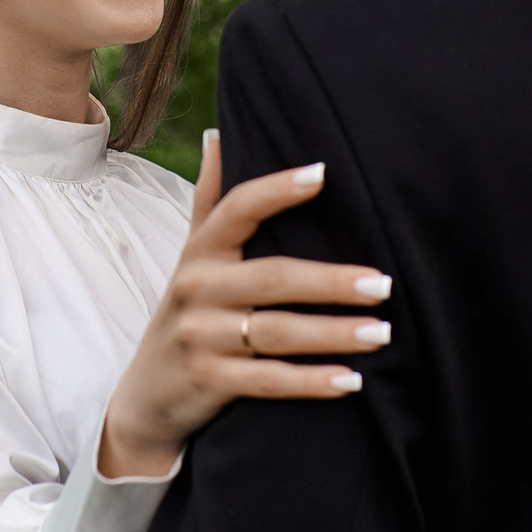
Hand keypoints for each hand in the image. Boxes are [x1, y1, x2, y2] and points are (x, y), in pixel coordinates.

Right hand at [100, 130, 391, 477]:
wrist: (148, 396)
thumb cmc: (190, 313)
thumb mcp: (192, 257)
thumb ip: (211, 200)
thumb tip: (218, 134)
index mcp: (200, 253)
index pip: (236, 210)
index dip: (277, 190)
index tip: (323, 173)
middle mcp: (196, 290)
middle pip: (272, 278)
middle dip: (331, 281)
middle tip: (384, 283)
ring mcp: (200, 338)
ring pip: (276, 333)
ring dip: (333, 333)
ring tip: (382, 332)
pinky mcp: (208, 381)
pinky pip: (267, 381)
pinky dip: (310, 383)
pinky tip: (350, 380)